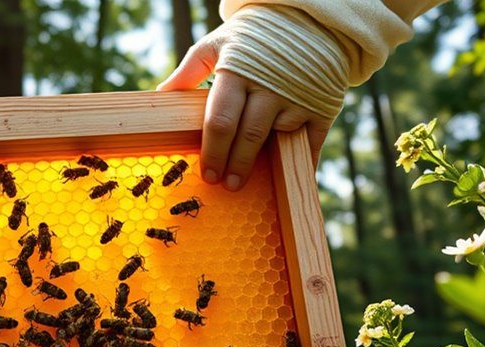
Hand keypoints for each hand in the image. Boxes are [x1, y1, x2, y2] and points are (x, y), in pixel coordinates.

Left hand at [158, 36, 334, 191]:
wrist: (310, 22)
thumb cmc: (255, 38)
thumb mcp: (219, 44)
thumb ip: (190, 70)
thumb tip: (162, 94)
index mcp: (239, 73)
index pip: (221, 119)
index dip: (213, 150)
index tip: (207, 174)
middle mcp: (270, 88)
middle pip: (248, 136)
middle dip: (234, 165)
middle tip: (225, 186)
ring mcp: (299, 99)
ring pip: (276, 141)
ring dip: (261, 166)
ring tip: (243, 182)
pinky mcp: (322, 108)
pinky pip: (310, 145)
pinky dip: (298, 165)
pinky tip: (283, 179)